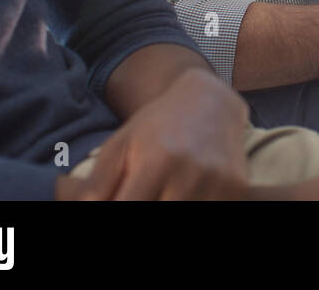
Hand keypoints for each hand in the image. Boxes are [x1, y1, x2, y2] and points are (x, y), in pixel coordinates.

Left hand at [55, 68, 249, 199]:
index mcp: (156, 161)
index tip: (121, 203)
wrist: (209, 99)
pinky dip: (196, 207)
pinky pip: (212, 211)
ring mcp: (218, 181)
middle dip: (147, 211)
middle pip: (160, 217)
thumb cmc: (156, 125)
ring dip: (170, 209)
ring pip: (187, 218)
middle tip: (143, 195)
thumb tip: (80, 210)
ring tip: (162, 193)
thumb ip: (96, 185)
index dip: (117, 214)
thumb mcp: (119, 146)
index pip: (129, 210)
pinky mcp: (237, 187)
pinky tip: (185, 194)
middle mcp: (190, 172)